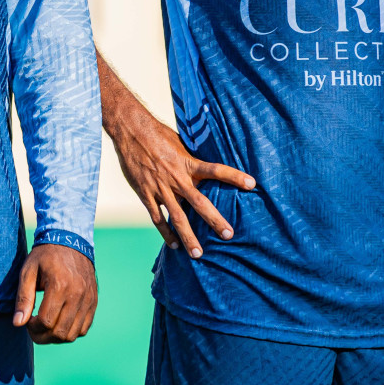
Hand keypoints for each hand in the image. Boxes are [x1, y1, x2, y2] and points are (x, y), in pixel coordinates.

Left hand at [12, 243, 96, 343]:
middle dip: (43, 337)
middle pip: (60, 332)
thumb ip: (23, 298)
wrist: (70, 241)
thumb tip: (18, 323)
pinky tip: (59, 322)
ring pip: (73, 334)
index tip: (26, 321)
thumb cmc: (45, 256)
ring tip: (45, 328)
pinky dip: (71, 331)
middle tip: (33, 329)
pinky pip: (84, 328)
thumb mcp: (28, 272)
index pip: (46, 322)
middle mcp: (77, 294)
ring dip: (56, 337)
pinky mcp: (93, 301)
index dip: (33, 328)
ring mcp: (88, 299)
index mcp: (59, 285)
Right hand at [109, 111, 253, 257]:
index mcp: (187, 163)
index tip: (252, 184)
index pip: (215, 170)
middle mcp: (176, 178)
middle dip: (214, 219)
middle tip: (228, 234)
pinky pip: (156, 217)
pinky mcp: (145, 193)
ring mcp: (160, 188)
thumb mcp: (179, 142)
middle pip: (199, 202)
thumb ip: (192, 159)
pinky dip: (165, 232)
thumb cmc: (157, 134)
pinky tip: (174, 244)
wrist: (131, 130)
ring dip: (188, 236)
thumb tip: (207, 167)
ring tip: (198, 254)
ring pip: (177, 216)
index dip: (234, 176)